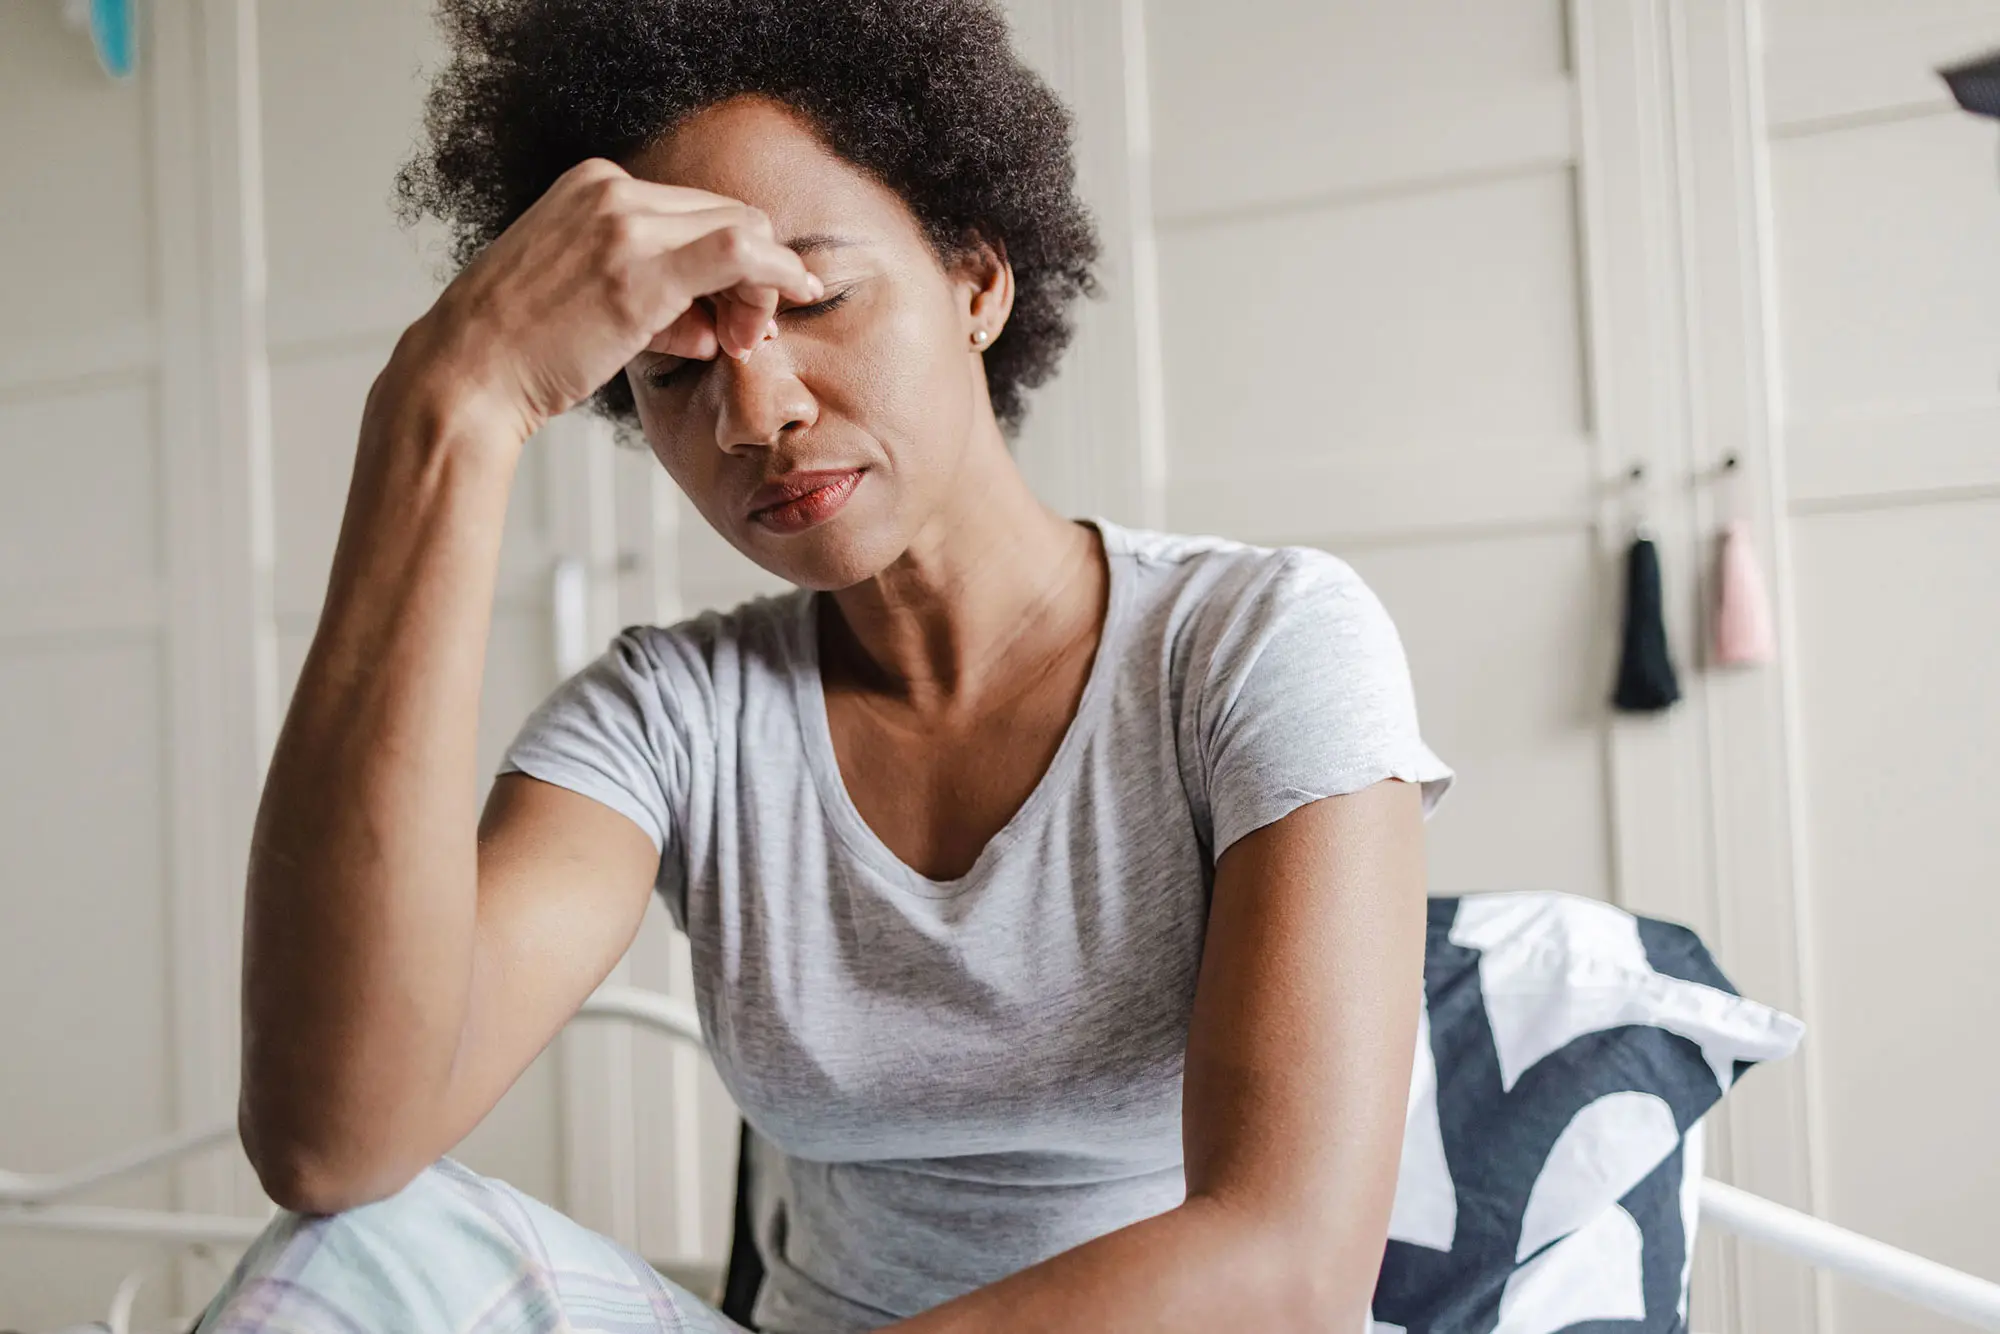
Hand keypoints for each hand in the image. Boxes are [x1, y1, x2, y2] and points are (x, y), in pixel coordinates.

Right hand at [400, 157, 822, 442]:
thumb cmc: (519, 351)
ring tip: (737, 341)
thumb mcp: (585, 300)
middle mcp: (610, 190)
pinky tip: (797, 292)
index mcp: (593, 187)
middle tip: (745, 333)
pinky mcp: (639, 268)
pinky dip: (778, 272)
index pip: (695, 211)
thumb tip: (711, 322)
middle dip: (754, 273)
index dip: (730, 263)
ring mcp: (624, 224)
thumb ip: (651, 296)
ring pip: (742, 230)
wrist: (465, 374)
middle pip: (727, 214)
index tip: (731, 314)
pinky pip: (739, 250)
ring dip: (760, 287)